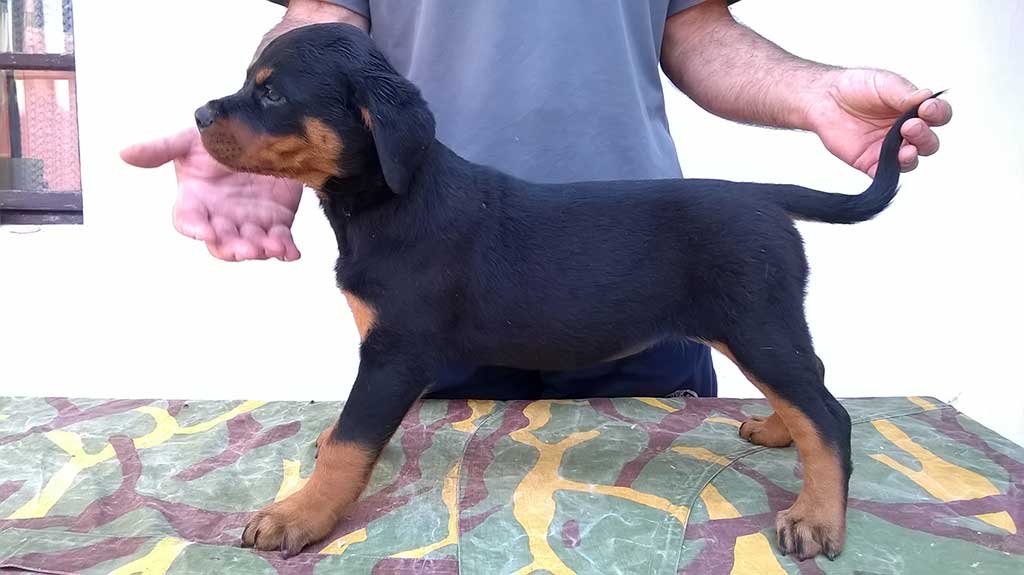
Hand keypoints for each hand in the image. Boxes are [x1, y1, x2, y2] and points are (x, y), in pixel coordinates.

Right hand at [120, 127, 303, 261]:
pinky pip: (281, 242)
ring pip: (251, 246)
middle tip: (245, 248)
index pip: (187, 221)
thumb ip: (161, 149)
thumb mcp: (192, 138)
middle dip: (232, 248)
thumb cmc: (224, 135)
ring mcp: (249, 222)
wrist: (267, 131)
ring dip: (260, 250)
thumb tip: (124, 153)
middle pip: (221, 242)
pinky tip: (292, 252)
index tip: (205, 231)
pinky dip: (286, 250)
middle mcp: (221, 216)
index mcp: (196, 199)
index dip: (194, 228)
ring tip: (271, 247)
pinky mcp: (277, 223)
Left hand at [806, 68, 952, 176]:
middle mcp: (905, 131)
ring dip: (912, 155)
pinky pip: (885, 173)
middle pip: (928, 142)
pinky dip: (891, 170)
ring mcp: (889, 148)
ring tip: (906, 148)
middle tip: (910, 125)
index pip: (938, 116)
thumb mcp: (884, 83)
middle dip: (924, 136)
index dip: (938, 113)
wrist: (825, 98)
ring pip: (911, 160)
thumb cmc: (856, 87)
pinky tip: (891, 162)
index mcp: (914, 110)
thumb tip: (927, 96)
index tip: (927, 108)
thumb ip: (905, 94)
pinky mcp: (871, 162)